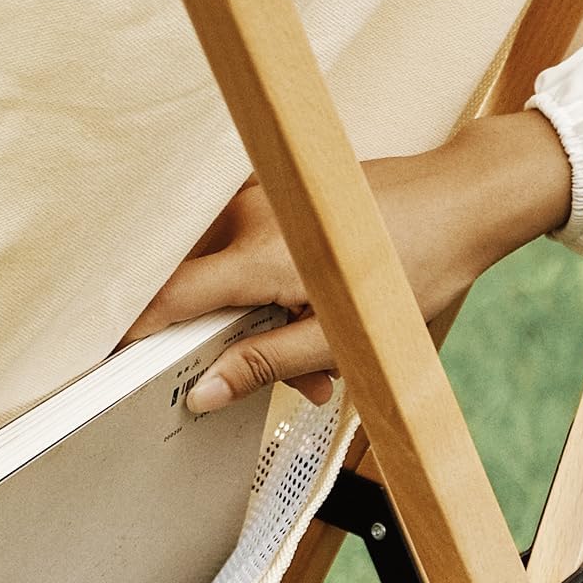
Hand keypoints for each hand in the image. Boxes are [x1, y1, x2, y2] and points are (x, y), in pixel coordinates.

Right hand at [124, 110, 570, 410]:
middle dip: (233, 345)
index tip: (118, 372)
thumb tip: (202, 394)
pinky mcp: (275, 189)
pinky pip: (246, 247)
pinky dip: (271, 289)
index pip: (167, 301)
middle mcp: (246, 214)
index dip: (137, 340)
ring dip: (260, 321)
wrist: (465, 200)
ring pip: (225, 273)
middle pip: (199, 293)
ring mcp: (259, 194)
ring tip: (324, 353)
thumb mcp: (340, 337)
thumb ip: (263, 366)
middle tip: (297, 380)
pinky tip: (319, 312)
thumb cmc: (417, 263)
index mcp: (257, 254)